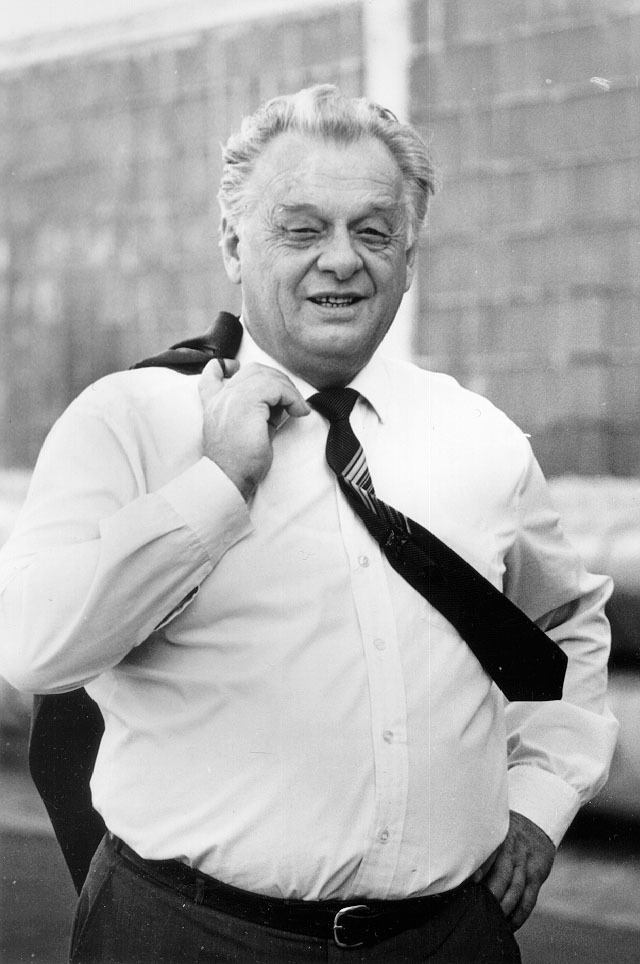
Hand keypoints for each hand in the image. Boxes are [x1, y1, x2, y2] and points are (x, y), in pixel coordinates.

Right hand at [198, 360, 309, 499]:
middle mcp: (220, 396)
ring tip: (297, 408)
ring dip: (288, 390)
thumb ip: (257, 412)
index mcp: (214, 404)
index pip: (212, 373)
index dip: (226, 366)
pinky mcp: (246, 402)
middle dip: (277, 381)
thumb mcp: (246, 430)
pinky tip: (298, 412)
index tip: (242, 372)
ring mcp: (231, 397)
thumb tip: (280, 402)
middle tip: (291, 401)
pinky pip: (276, 388)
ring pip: (266, 376)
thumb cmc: (237, 464)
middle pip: (252, 370)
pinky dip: (292, 397)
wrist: (227, 478)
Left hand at [473, 810, 555, 930]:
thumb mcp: (489, 826)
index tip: (471, 883)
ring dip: (505, 907)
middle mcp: (512, 849)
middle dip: (492, 894)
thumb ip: (474, 840)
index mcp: (497, 835)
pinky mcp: (537, 875)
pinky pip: (530, 898)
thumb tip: (448, 857)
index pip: (488, 852)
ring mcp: (526, 862)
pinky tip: (510, 925)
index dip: (480, 868)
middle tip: (478, 910)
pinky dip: (520, 914)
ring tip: (492, 921)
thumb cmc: (502, 831)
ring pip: (516, 888)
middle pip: (503, 874)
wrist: (536, 825)